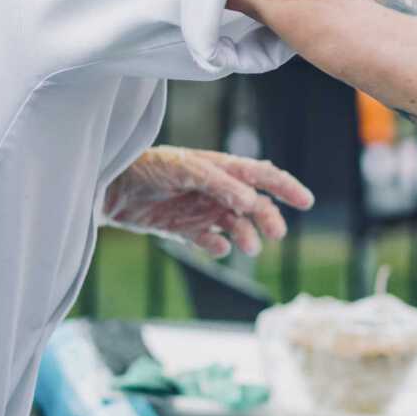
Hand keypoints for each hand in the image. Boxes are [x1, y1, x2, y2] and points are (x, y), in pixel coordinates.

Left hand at [102, 146, 312, 256]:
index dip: (286, 187)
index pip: (262, 176)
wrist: (110, 187)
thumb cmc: (151, 167)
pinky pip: (210, 242)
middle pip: (255, 206)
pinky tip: (217, 248)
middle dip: (269, 219)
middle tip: (276, 234)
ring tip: (248, 247)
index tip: (306, 202)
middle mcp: (217, 190)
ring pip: (236, 226)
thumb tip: (252, 202)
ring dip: (247, 236)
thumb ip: (221, 185)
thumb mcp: (189, 169)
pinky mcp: (184, 230)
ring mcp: (202, 211)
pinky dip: (218, 247)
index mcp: (222, 168)